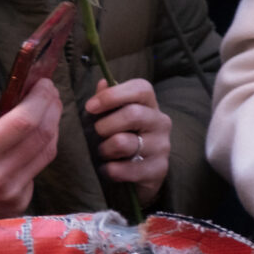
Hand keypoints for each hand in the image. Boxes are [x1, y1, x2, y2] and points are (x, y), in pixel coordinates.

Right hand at [0, 79, 61, 214]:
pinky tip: (31, 138)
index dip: (39, 98)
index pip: (24, 122)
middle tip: (49, 91)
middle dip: (51, 107)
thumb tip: (15, 91)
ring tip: (47, 108)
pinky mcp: (17, 203)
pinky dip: (38, 150)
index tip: (43, 83)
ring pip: (46, 151)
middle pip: (41, 134)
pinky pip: (36, 169)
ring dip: (51, 125)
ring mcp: (9, 194)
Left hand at [86, 78, 170, 204]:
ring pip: (125, 142)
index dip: (114, 94)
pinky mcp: (159, 168)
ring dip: (105, 149)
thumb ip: (108, 100)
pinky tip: (109, 169)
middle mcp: (160, 122)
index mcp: (150, 105)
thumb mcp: (115, 116)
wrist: (144, 171)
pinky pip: (126, 169)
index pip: (141, 89)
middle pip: (133, 114)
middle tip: (97, 134)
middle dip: (105, 125)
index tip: (91, 106)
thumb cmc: (124, 136)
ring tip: (104, 153)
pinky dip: (110, 170)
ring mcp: (162, 146)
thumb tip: (103, 82)